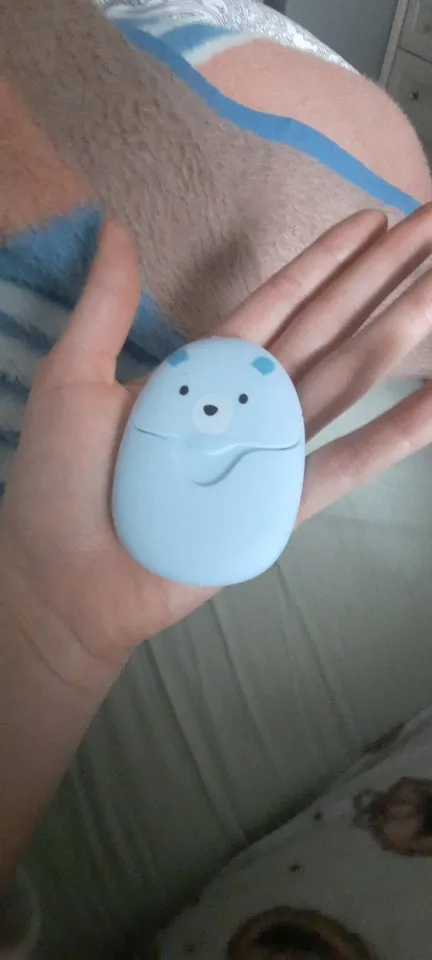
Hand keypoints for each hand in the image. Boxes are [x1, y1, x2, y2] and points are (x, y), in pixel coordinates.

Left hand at [2, 208, 431, 676]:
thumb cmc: (60, 484)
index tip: (374, 218)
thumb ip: (105, 305)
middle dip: (385, 276)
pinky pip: (348, 463)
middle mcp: (250, 402)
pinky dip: (396, 433)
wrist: (63, 579)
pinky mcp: (282, 505)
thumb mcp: (71, 380)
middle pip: (332, 325)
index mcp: (206, 368)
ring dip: (403, 331)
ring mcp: (272, 453)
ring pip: (351, 377)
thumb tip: (112, 224)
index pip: (282, 300)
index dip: (329, 260)